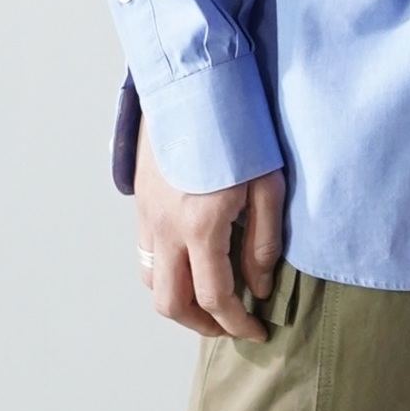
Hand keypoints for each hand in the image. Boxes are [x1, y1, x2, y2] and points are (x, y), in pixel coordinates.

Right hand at [133, 117, 283, 339]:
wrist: (193, 80)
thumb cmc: (239, 127)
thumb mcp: (268, 184)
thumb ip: (262, 242)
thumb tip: (259, 286)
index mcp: (201, 226)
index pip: (215, 297)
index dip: (237, 323)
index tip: (258, 330)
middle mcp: (166, 227)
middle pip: (171, 303)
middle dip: (201, 324)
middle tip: (231, 324)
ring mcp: (147, 214)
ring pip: (151, 280)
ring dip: (179, 300)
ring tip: (212, 299)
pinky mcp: (141, 201)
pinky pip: (147, 252)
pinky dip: (167, 271)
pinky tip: (195, 260)